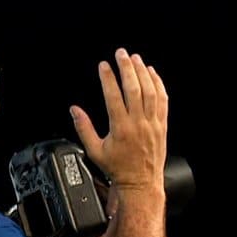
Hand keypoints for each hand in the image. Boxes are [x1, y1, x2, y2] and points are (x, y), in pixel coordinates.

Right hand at [69, 48, 167, 191]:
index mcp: (120, 128)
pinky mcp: (162, 125)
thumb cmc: (118, 169)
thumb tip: (74, 110)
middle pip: (134, 88)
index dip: (108, 78)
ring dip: (143, 72)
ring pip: (150, 91)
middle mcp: (138, 124)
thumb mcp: (95, 150)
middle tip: (120, 54)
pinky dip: (158, 84)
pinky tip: (152, 73)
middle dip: (127, 67)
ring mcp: (152, 124)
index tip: (104, 66)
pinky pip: (162, 100)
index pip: (113, 96)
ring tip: (135, 58)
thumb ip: (83, 128)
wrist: (141, 183)